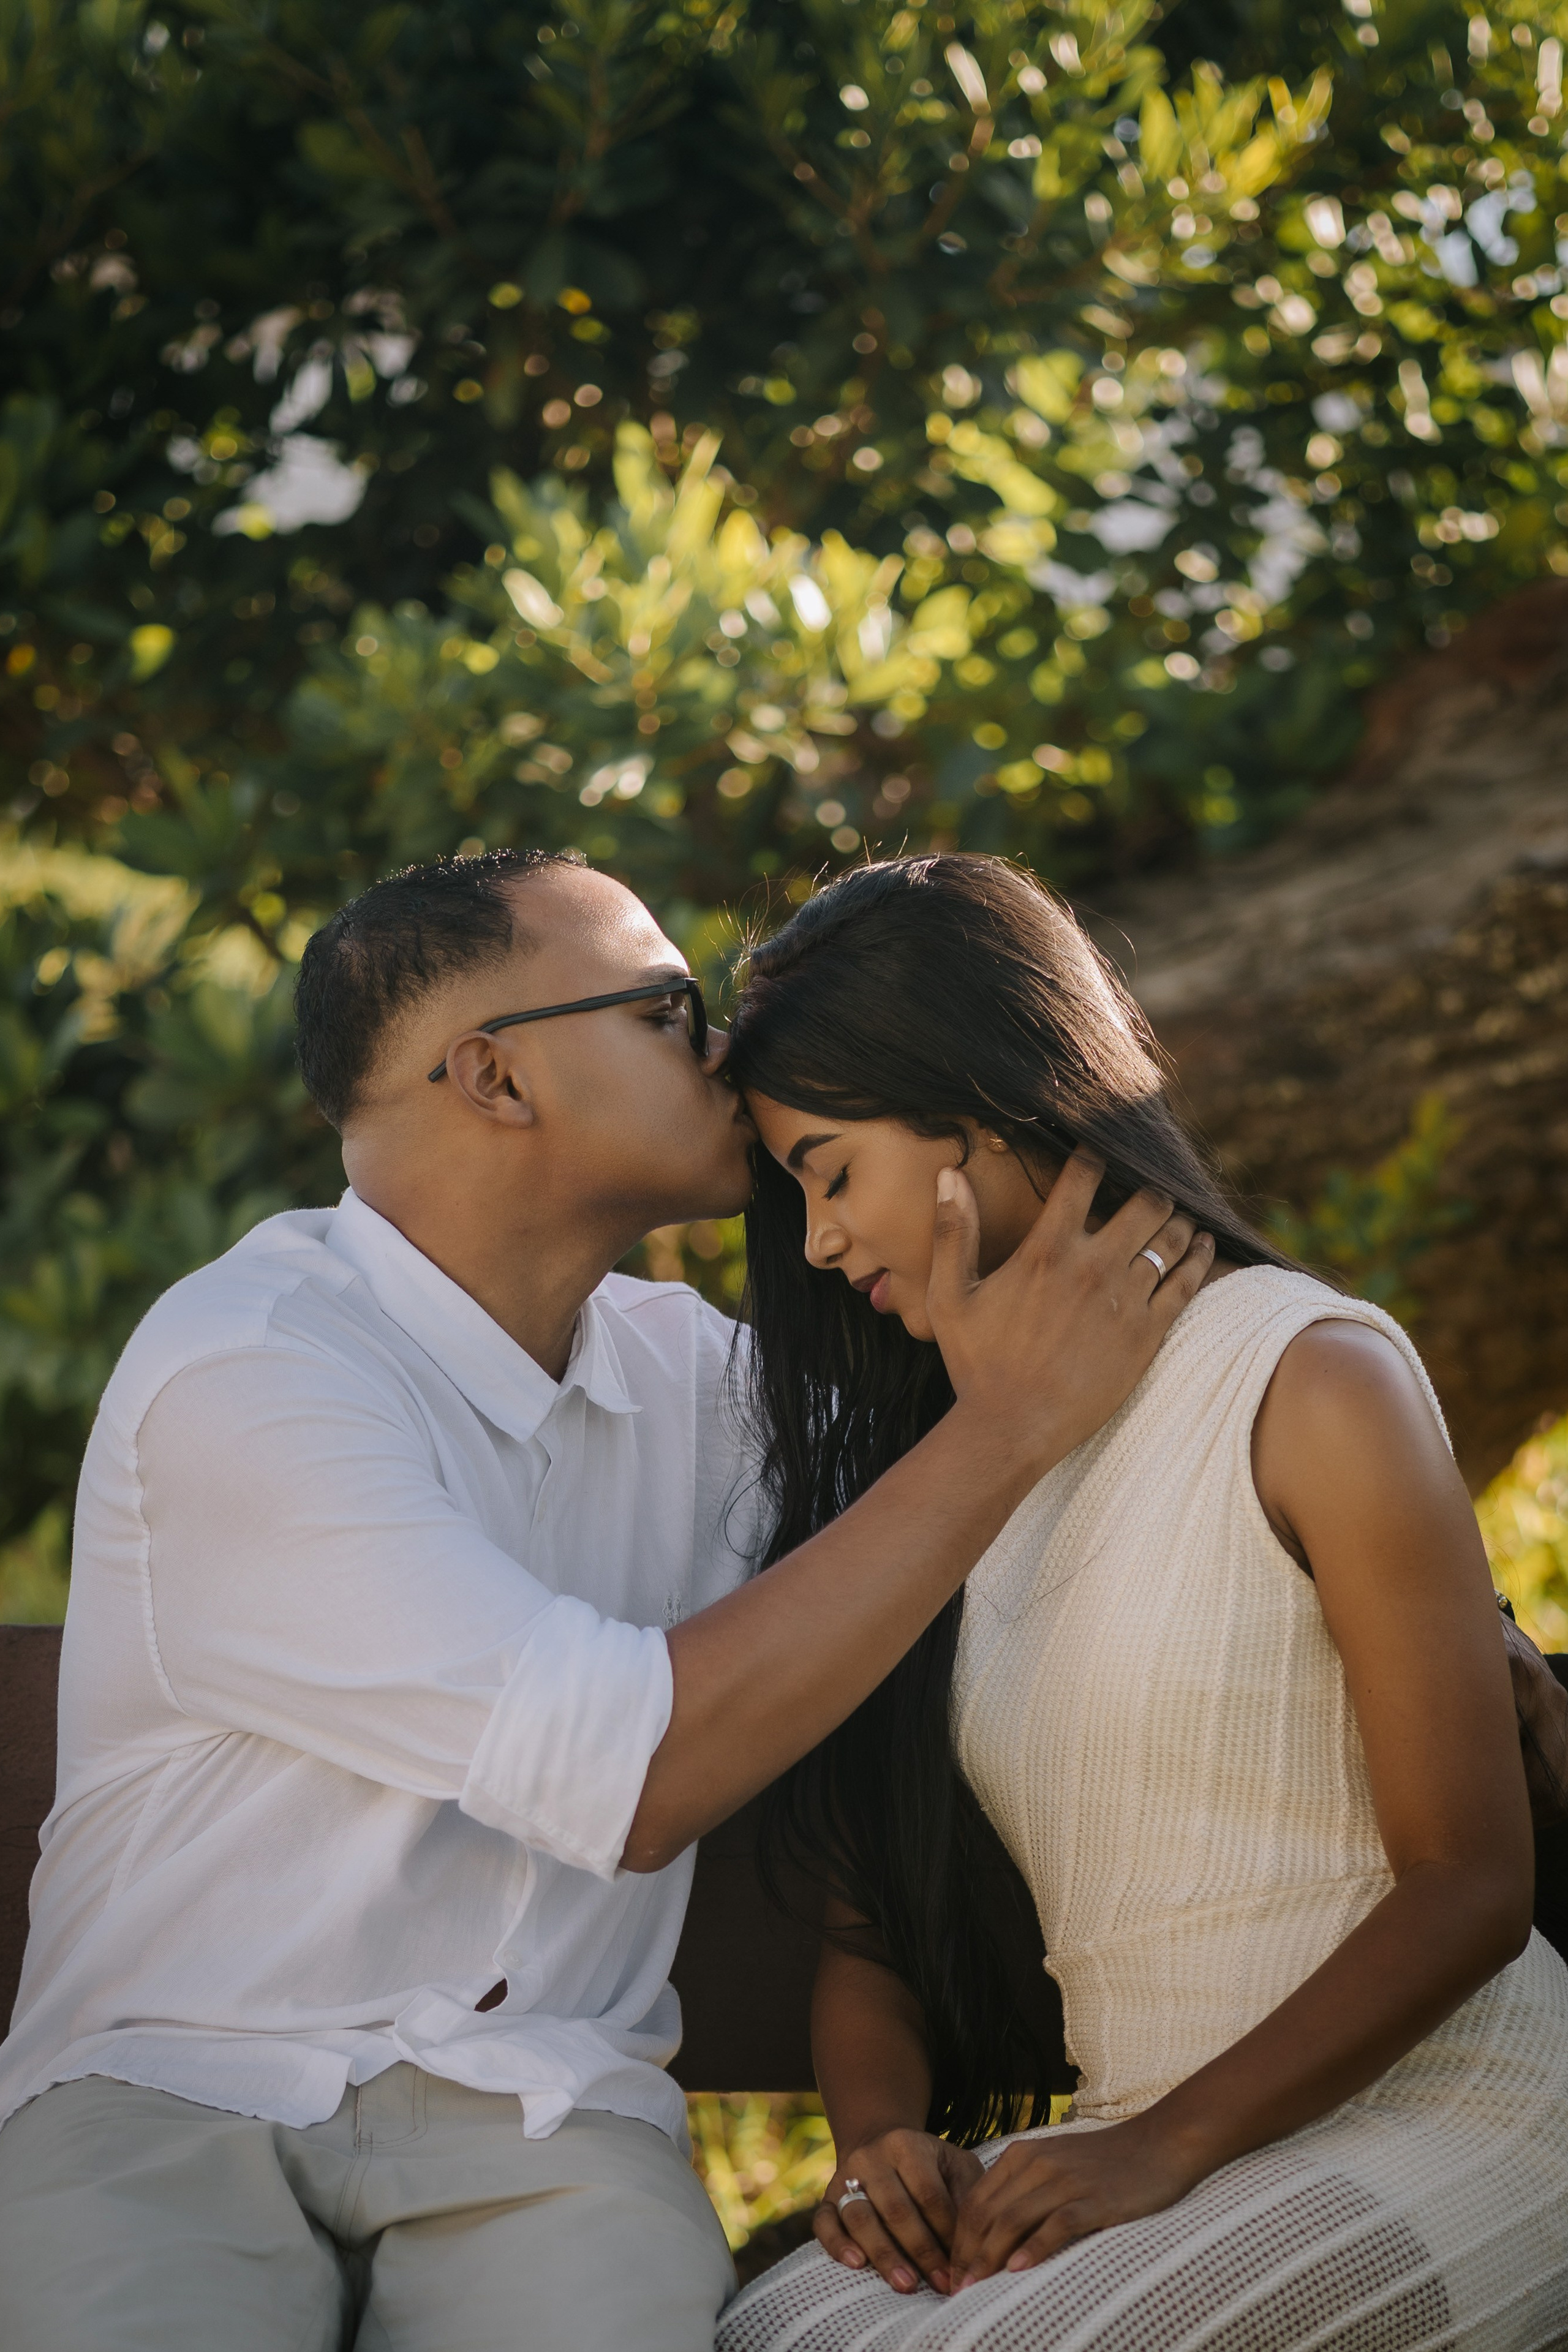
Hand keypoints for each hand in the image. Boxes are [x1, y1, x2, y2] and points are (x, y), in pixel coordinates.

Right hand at [815, 2128, 983, 2296]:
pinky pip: (824, 2222)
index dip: (947, 2233)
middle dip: (922, 2251)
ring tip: (907, 2285)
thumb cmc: (929, 2165)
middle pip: (896, 2209)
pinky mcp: (825, 2197)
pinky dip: (837, 2244)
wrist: (878, 2142)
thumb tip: (976, 2243)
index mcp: (907, 2145)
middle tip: (942, 2284)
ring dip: (884, 2254)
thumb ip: (966, 2195)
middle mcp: (872, 2158)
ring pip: (860, 2217)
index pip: (929, 2194)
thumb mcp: (953, 2165)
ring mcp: (845, 2177)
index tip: (963, 2266)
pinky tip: (856, 2265)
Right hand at [928, 1152, 1213, 1478]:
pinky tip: (1205, 1245)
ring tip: (1179, 1215)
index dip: (1095, 1154)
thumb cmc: (976, 1363)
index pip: (1083, 1178)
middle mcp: (1093, 1266)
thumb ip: (952, 1230)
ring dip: (1179, 1220)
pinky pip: (1187, 1282)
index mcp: (1047, 1250)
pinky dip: (1201, 1257)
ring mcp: (1126, 1300)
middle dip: (1152, 1187)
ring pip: (1173, 1238)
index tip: (1101, 1148)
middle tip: (1150, 1187)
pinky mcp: (1148, 1334)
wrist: (1012, 1427)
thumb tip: (948, 1174)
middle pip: (1146, 1202)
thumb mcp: (950, 1295)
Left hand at [949, 2116, 1204, 2285]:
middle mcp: (1037, 2164)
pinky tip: (1019, 2269)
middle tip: (956, 2290)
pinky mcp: (1094, 2199)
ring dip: (989, 2257)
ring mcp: (1065, 2181)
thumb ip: (1022, 2190)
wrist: (1158, 2144)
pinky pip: (1056, 2224)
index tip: (951, 2273)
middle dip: (967, 2255)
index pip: (975, 2202)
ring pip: (1012, 2220)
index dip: (957, 2240)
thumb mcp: (1052, 2164)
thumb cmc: (1103, 2163)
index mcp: (1021, 2155)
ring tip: (975, 2289)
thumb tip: (990, 2234)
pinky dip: (1035, 2247)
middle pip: (986, 2214)